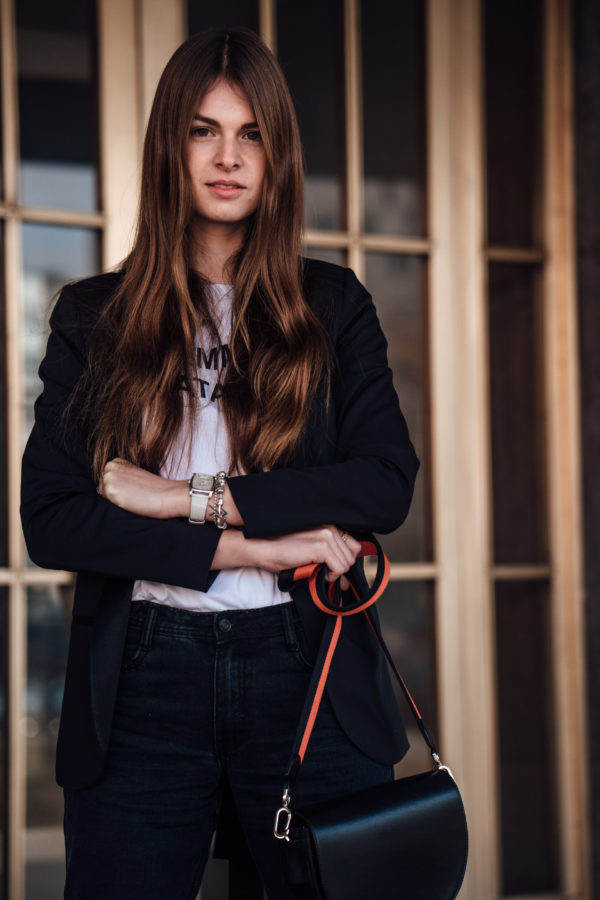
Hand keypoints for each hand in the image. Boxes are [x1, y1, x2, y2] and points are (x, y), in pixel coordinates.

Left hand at [98, 459, 188, 517]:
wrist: (168, 495)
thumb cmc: (154, 488)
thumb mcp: (134, 476)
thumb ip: (120, 477)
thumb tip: (106, 489)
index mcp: (116, 462)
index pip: (105, 480)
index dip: (119, 489)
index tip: (132, 489)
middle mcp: (110, 467)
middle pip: (102, 487)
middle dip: (114, 494)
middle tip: (133, 494)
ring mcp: (109, 478)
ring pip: (104, 496)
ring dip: (115, 500)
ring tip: (132, 498)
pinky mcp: (110, 491)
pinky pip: (106, 503)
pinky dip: (117, 506)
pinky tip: (130, 502)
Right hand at [214, 526, 360, 587]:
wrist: (264, 548)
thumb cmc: (284, 551)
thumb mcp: (311, 551)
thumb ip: (331, 559)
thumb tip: (347, 583)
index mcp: (329, 525)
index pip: (354, 546)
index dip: (345, 561)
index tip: (334, 571)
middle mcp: (331, 528)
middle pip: (352, 556)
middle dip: (340, 569)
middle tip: (324, 573)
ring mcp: (327, 536)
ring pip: (347, 564)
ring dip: (334, 573)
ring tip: (318, 571)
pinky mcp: (321, 547)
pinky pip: (340, 569)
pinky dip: (331, 576)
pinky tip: (317, 572)